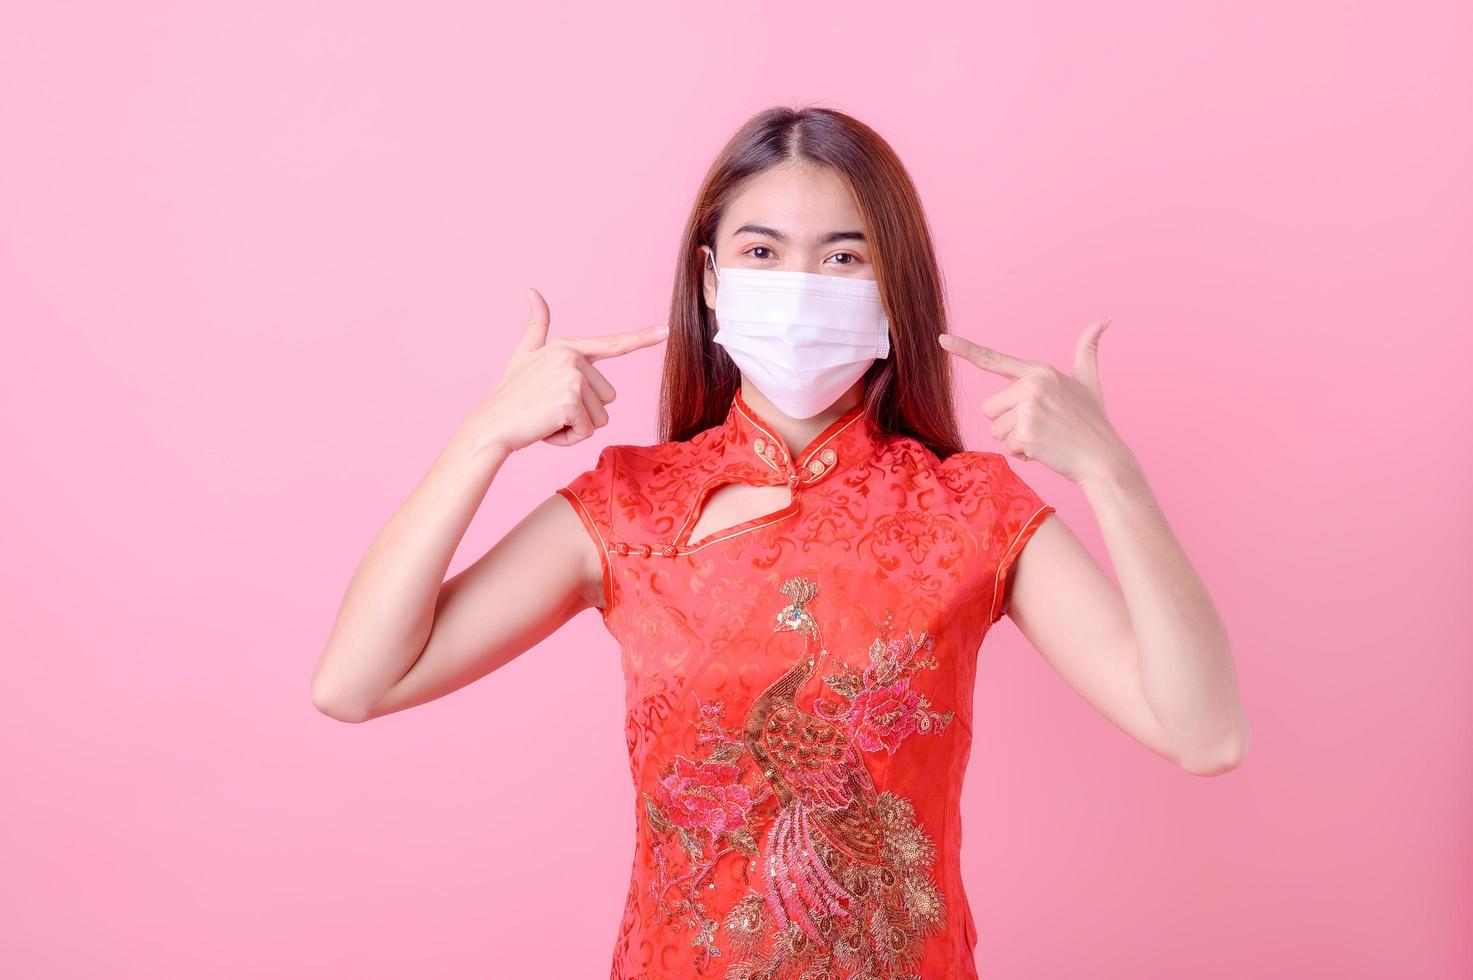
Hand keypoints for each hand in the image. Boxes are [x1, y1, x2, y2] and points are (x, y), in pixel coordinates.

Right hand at [460, 287, 667, 453]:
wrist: (491, 424)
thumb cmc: (511, 394)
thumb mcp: (524, 354)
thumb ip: (536, 325)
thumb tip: (531, 288)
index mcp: (568, 347)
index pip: (612, 344)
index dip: (642, 338)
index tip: (665, 331)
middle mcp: (573, 357)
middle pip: (608, 397)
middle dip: (583, 412)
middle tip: (550, 408)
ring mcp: (572, 377)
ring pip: (600, 416)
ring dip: (576, 426)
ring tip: (547, 417)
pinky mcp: (571, 400)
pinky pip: (588, 430)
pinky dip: (569, 438)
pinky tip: (547, 428)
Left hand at [938, 318, 1134, 485]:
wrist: (1104, 459)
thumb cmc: (1093, 422)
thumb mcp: (1088, 382)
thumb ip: (1087, 350)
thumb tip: (1104, 319)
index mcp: (1040, 371)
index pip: (995, 360)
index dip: (966, 349)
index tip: (942, 340)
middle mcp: (1032, 385)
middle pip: (990, 408)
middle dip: (1008, 423)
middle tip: (1041, 426)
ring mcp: (1028, 408)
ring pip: (994, 429)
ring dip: (1014, 440)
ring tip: (1044, 437)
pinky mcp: (1025, 432)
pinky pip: (1006, 446)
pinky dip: (1022, 453)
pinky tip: (1045, 450)